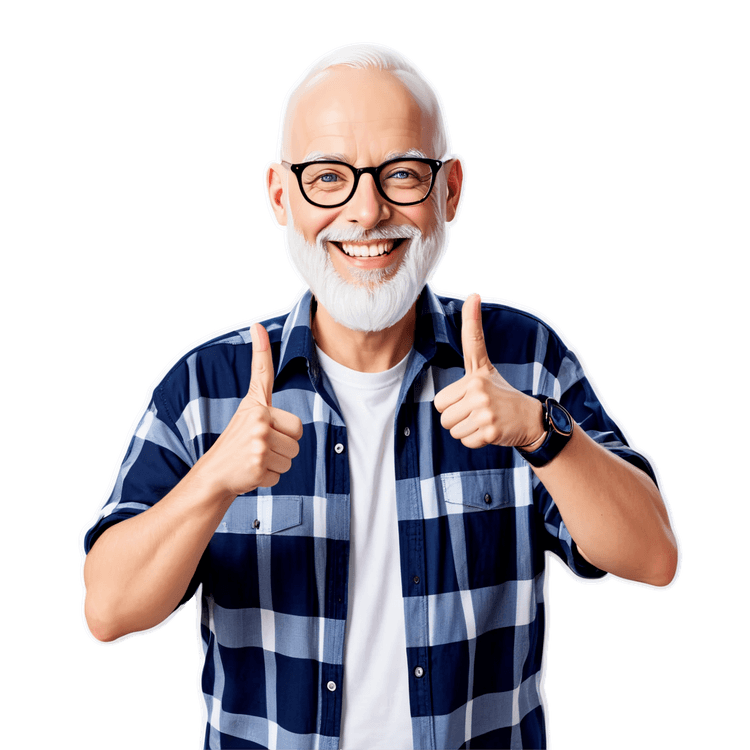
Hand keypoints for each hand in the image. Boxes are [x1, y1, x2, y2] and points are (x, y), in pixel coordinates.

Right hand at [195, 323, 302, 497]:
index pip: (261, 373)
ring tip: (257, 459)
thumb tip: (259, 375)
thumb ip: (265, 408)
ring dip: (278, 463)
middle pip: (298, 434)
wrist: (214, 475)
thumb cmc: (236, 447)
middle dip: (286, 446)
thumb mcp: (248, 419)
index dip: (260, 349)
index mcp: (255, 405)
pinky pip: (282, 473)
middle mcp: (257, 418)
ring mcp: (258, 440)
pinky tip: (254, 471)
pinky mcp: (259, 462)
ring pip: (293, 455)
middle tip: (262, 448)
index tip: (256, 325)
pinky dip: (271, 477)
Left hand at [434, 294, 543, 449]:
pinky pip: (464, 440)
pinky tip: (487, 431)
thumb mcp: (485, 371)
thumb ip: (472, 351)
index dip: (472, 318)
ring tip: (481, 420)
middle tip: (474, 411)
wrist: (530, 420)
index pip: (472, 342)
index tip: (474, 295)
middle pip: (441, 410)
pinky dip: (473, 440)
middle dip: (454, 416)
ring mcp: (486, 409)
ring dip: (463, 429)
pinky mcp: (490, 429)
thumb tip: (472, 298)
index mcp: (478, 372)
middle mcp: (480, 387)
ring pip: (451, 428)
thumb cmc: (500, 395)